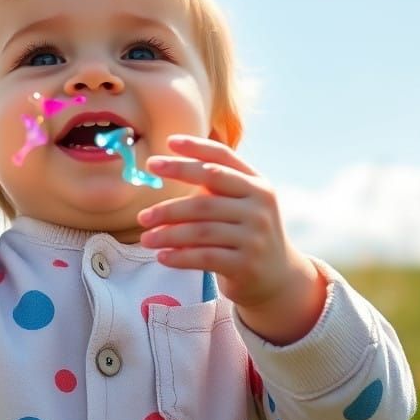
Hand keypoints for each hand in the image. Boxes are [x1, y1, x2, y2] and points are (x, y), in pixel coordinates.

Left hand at [138, 135, 325, 342]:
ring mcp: (255, 236)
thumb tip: (164, 164)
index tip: (166, 143)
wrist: (278, 275)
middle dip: (169, 206)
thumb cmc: (246, 232)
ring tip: (146, 238)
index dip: (195, 148)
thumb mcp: (240, 202)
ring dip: (168, 235)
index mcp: (256, 184)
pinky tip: (162, 256)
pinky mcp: (246, 264)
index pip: (222, 158)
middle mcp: (259, 206)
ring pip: (201, 231)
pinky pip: (205, 257)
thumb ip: (214, 183)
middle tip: (142, 215)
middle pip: (205, 200)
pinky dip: (180, 257)